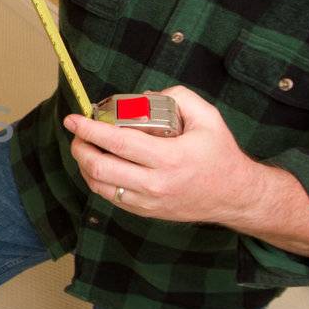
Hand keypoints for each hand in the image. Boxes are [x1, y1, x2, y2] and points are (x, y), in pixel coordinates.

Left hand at [62, 86, 263, 226]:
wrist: (235, 195)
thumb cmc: (220, 154)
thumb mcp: (208, 117)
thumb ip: (178, 97)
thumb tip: (143, 96)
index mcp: (170, 158)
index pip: (118, 144)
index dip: (90, 130)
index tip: (73, 119)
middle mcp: (156, 184)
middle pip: (100, 169)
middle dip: (80, 148)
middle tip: (77, 133)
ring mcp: (149, 202)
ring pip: (100, 187)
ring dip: (84, 165)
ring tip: (84, 147)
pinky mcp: (146, 212)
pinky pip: (111, 197)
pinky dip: (98, 180)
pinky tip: (98, 165)